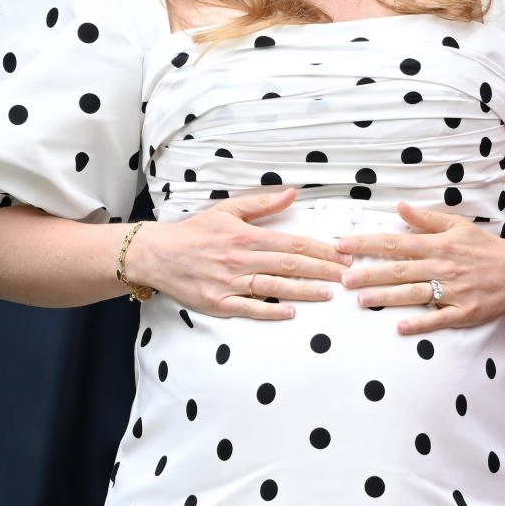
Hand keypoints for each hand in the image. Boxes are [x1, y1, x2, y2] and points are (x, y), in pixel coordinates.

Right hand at [128, 188, 350, 319]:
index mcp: (246, 236)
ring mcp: (230, 282)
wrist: (157, 254)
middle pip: (290, 265)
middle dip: (323, 270)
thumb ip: (263, 204)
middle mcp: (241, 259)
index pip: (292, 243)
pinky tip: (290, 312)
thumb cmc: (196, 232)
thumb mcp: (228, 210)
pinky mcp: (218, 302)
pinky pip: (249, 308)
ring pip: (274, 286)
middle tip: (347, 275)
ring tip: (329, 293)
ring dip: (304, 290)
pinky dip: (270, 310)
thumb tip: (293, 193)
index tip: (342, 255)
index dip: (321, 250)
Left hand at [337, 201, 504, 334]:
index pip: (396, 242)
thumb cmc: (484, 247)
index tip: (343, 245)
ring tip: (361, 300)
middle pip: (399, 270)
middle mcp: (442, 267)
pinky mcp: (464, 312)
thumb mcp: (456, 225)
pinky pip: (438, 320)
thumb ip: (426, 219)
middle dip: (370, 273)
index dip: (367, 243)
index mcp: (438, 245)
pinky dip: (419, 323)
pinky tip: (399, 327)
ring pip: (413, 294)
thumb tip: (399, 208)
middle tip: (344, 278)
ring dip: (386, 297)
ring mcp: (453, 292)